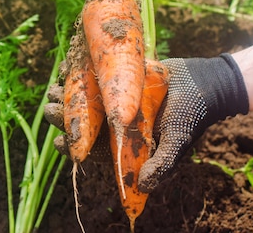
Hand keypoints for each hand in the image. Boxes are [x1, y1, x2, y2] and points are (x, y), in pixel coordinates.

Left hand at [43, 53, 248, 190]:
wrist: (204, 81)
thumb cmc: (191, 115)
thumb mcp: (177, 141)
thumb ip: (162, 163)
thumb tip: (144, 187)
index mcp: (125, 141)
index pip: (94, 148)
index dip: (75, 147)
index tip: (59, 142)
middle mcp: (116, 120)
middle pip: (84, 122)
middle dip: (64, 117)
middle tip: (49, 108)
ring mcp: (116, 98)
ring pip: (85, 98)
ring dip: (68, 93)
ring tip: (52, 87)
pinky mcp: (119, 77)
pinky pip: (95, 74)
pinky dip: (80, 70)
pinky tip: (66, 65)